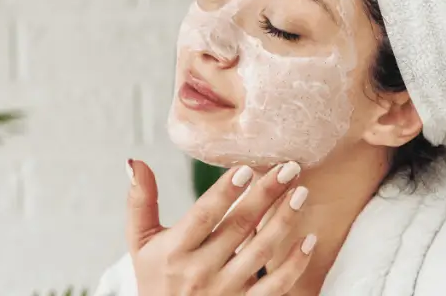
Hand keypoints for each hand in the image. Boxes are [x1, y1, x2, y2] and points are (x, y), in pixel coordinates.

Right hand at [126, 159, 314, 295]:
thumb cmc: (156, 280)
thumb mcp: (141, 244)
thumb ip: (141, 202)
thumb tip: (136, 162)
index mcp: (174, 251)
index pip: (203, 216)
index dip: (224, 193)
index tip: (245, 169)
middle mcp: (200, 271)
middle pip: (239, 227)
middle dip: (265, 196)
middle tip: (289, 168)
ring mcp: (225, 291)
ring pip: (261, 252)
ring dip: (284, 221)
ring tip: (301, 193)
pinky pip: (275, 287)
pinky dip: (294, 265)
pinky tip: (308, 239)